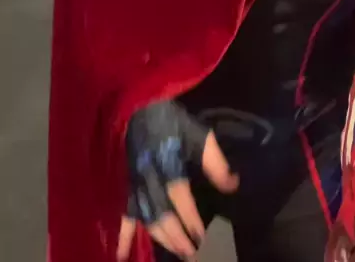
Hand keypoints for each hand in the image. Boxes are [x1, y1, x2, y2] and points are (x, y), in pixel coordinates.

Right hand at [117, 101, 237, 260]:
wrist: (139, 107)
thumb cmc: (172, 121)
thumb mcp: (198, 135)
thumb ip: (215, 162)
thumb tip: (233, 185)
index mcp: (167, 162)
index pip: (179, 196)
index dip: (190, 217)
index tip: (202, 235)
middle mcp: (149, 177)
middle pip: (161, 213)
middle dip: (177, 237)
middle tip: (191, 253)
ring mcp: (135, 183)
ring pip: (145, 217)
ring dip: (161, 238)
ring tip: (177, 252)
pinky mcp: (127, 186)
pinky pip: (123, 213)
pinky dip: (122, 235)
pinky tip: (120, 255)